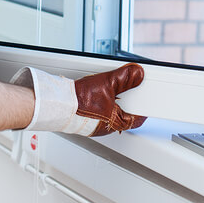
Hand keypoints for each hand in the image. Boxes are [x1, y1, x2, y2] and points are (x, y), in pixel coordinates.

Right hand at [11, 63, 146, 136]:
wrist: (58, 103)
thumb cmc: (80, 100)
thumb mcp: (107, 83)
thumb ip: (125, 78)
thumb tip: (137, 74)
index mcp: (116, 122)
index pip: (137, 119)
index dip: (142, 110)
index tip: (145, 103)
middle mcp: (106, 127)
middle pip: (123, 116)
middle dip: (125, 105)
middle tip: (126, 92)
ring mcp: (94, 126)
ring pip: (109, 115)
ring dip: (111, 104)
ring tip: (108, 91)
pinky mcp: (83, 121)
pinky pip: (96, 114)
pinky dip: (98, 105)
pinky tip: (93, 95)